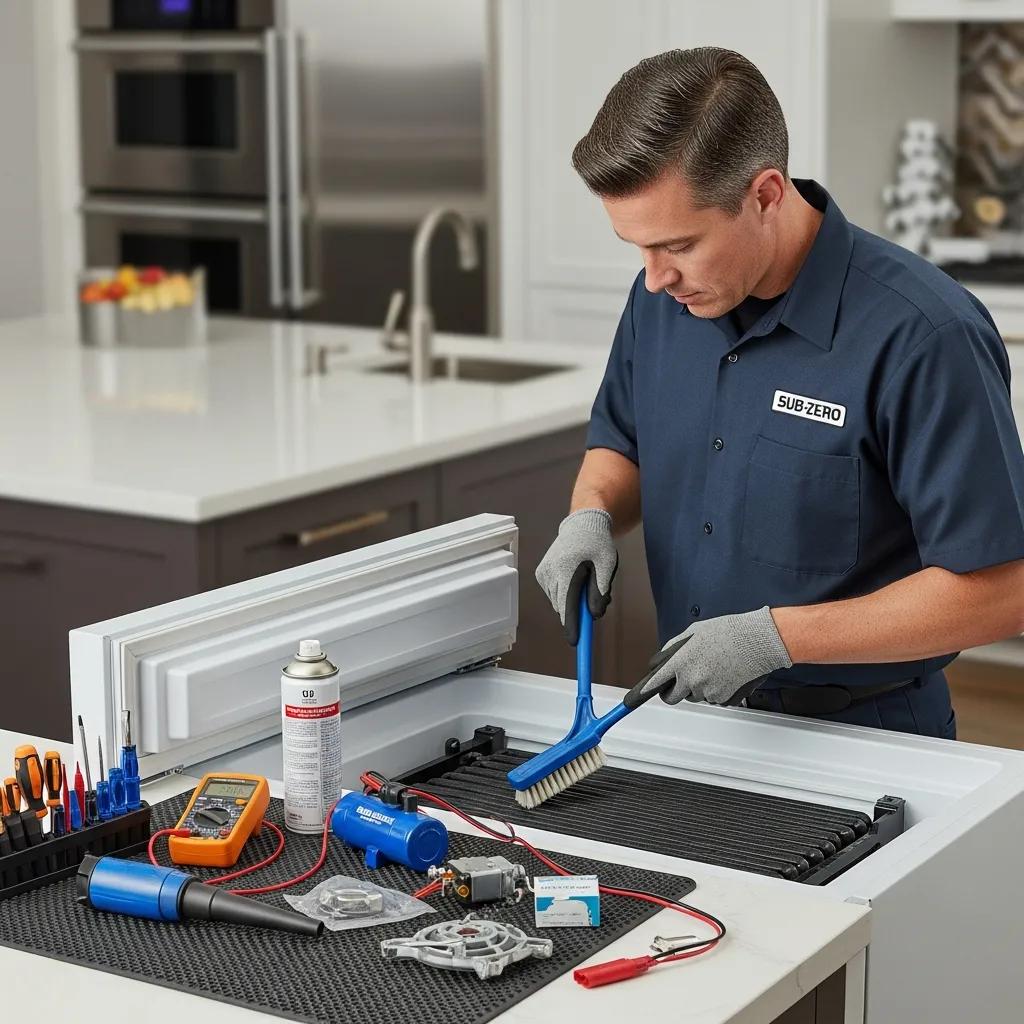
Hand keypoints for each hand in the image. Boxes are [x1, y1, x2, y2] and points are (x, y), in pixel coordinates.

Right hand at [535, 509, 617, 644]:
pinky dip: (565, 594)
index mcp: (566, 569)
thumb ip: (601, 590)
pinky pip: (554, 594)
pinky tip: (574, 578)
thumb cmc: (597, 543)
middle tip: (596, 602)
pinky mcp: (540, 574)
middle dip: (578, 611)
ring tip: (586, 581)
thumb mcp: (606, 565)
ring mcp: (543, 574)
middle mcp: (550, 572)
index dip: (572, 626)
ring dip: (572, 601)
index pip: (568, 605)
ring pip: (559, 602)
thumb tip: (595, 615)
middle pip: (563, 607)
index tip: (575, 642)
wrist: (581, 524)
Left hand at [637, 607, 792, 705]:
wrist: (756, 641)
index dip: (644, 692)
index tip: (635, 698)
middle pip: (672, 697)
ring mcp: (708, 692)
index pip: (655, 683)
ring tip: (714, 667)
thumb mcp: (692, 633)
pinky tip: (725, 673)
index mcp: (681, 662)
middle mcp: (691, 680)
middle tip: (683, 679)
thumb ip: (674, 649)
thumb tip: (662, 661)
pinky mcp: (723, 699)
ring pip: (695, 696)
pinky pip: (713, 698)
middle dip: (673, 690)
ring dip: (698, 687)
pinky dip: (716, 690)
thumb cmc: (727, 632)